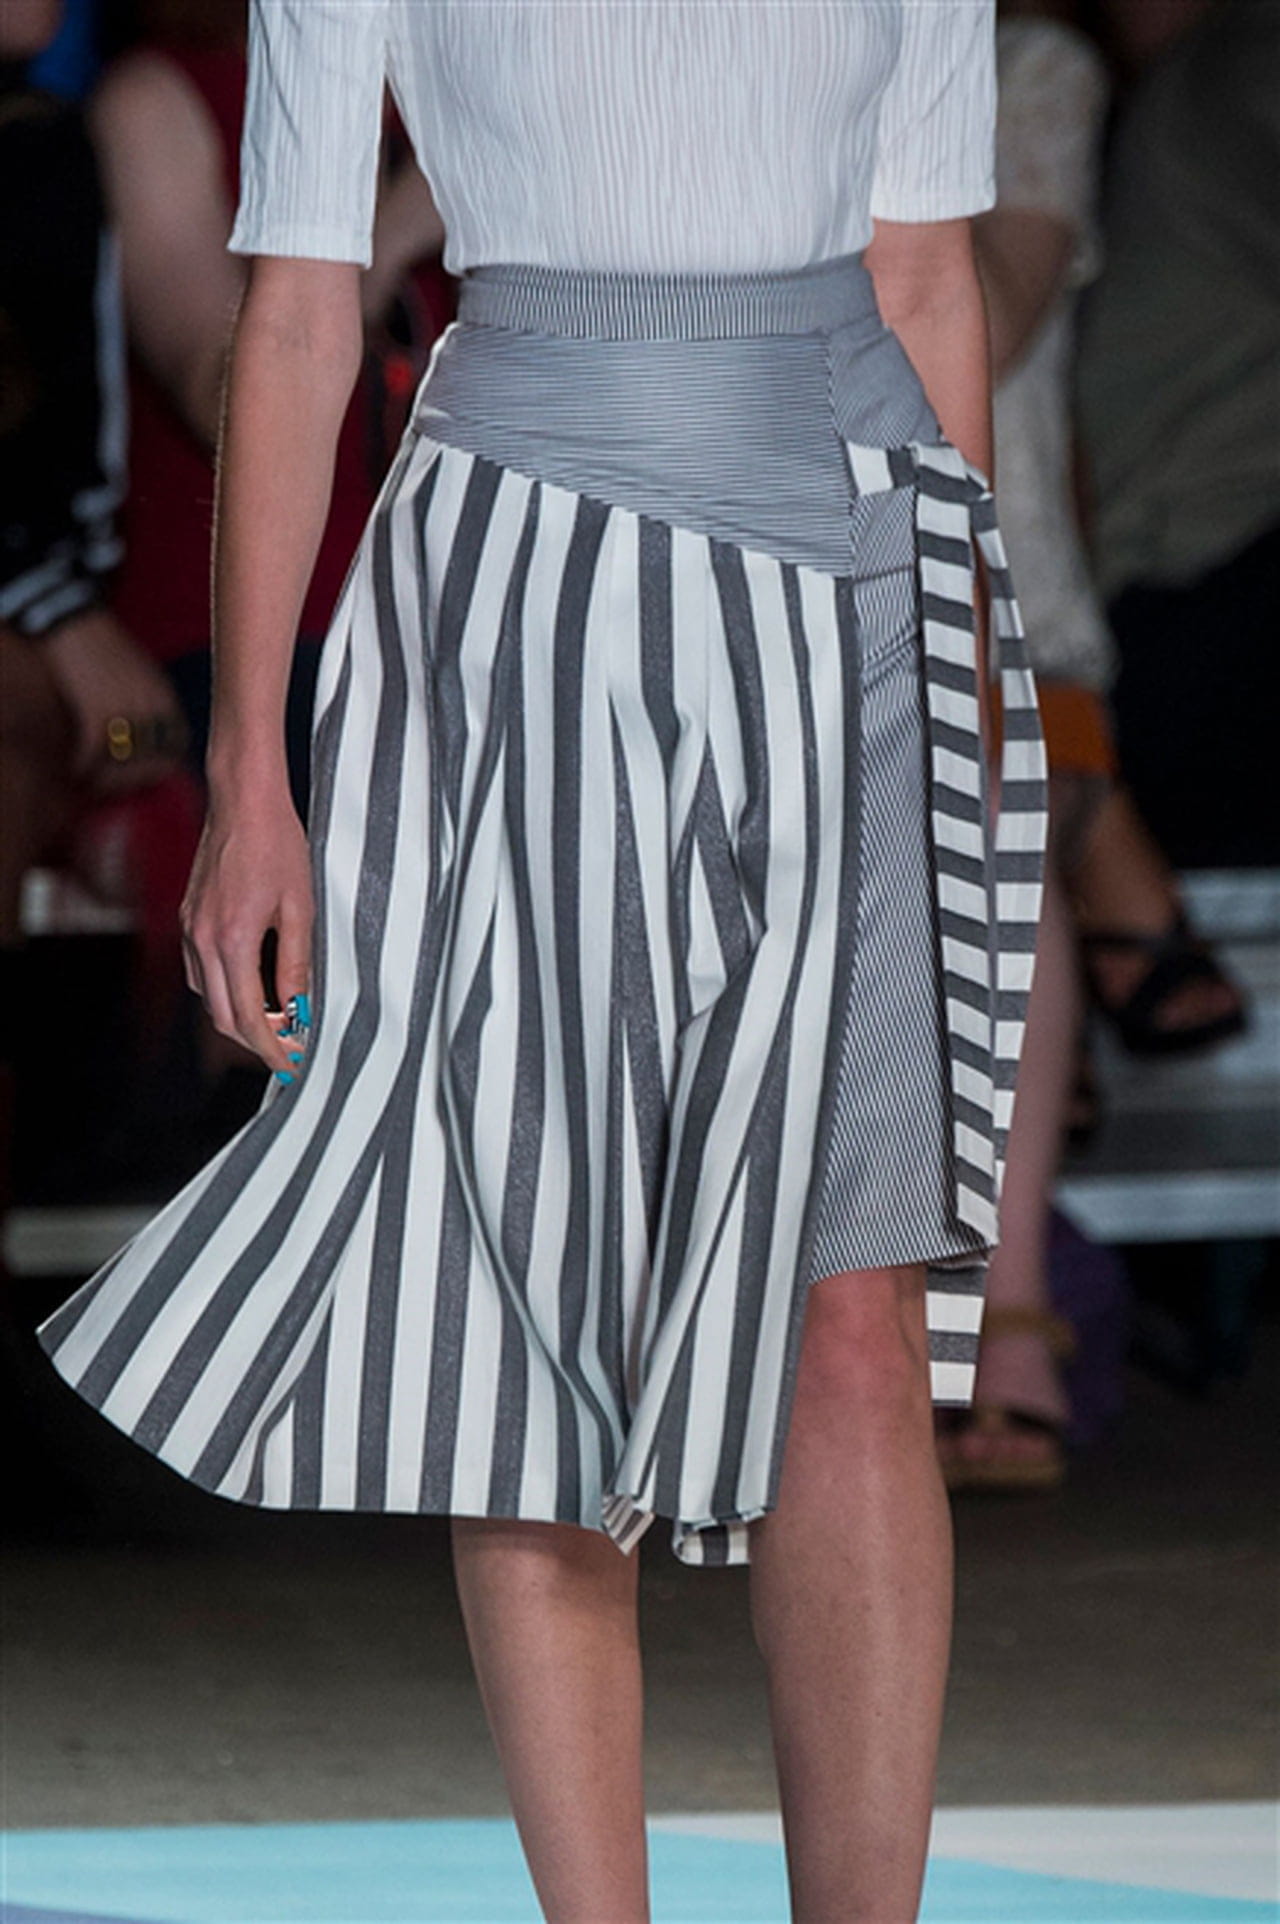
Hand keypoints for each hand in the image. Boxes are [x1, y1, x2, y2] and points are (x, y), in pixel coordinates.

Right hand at [39, 608, 187, 795]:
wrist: (77, 622)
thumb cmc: (106, 648)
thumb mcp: (144, 675)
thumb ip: (153, 705)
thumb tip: (149, 739)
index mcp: (167, 697)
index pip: (177, 746)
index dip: (161, 766)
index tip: (144, 775)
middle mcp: (154, 708)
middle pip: (153, 763)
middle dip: (132, 779)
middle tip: (113, 785)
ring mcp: (128, 712)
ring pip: (122, 765)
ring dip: (106, 778)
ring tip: (92, 779)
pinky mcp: (99, 714)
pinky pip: (94, 754)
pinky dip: (82, 764)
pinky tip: (75, 766)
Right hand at [180, 785, 313, 1079]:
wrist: (243, 799)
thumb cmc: (278, 845)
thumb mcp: (301, 907)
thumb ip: (297, 963)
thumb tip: (299, 1009)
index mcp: (232, 940)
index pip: (246, 1017)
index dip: (270, 1048)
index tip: (290, 1065)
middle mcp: (202, 939)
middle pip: (221, 1016)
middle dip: (254, 1042)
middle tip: (288, 1053)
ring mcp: (189, 928)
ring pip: (206, 996)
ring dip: (237, 1017)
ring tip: (276, 1024)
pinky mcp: (188, 918)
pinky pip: (199, 970)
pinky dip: (222, 989)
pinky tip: (250, 986)